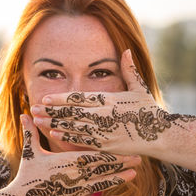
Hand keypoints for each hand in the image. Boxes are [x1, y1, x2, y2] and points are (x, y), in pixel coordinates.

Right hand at [1, 114, 139, 195]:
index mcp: (70, 161)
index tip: (126, 146)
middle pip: (104, 167)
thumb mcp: (31, 152)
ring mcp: (78, 191)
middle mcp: (78, 175)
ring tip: (134, 175)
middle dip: (122, 163)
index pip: (96, 154)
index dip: (113, 151)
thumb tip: (25, 114)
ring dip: (119, 179)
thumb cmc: (27, 175)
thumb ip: (32, 133)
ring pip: (103, 184)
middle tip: (139, 158)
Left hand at [31, 49, 195, 156]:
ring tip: (38, 121)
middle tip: (34, 109)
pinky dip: (68, 137)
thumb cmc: (149, 111)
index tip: (46, 98)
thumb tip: (126, 49)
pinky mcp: (107, 146)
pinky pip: (83, 141)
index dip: (61, 98)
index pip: (80, 98)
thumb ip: (129, 69)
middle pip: (72, 113)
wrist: (162, 136)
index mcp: (110, 100)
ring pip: (74, 127)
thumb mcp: (139, 88)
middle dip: (51, 111)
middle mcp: (104, 115)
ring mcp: (104, 132)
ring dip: (55, 123)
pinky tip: (55, 134)